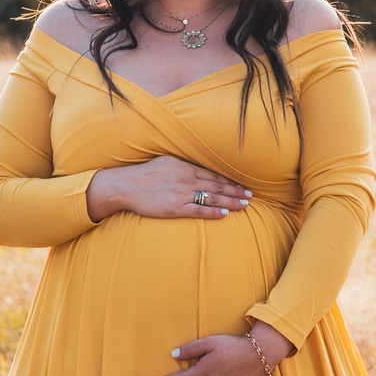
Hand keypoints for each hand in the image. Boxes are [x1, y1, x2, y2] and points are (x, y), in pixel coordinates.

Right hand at [87, 156, 249, 222]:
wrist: (125, 185)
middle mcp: (187, 179)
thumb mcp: (165, 162)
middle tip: (250, 196)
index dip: (230, 180)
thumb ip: (183, 166)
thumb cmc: (144, 174)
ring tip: (245, 205)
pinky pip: (199, 210)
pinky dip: (214, 211)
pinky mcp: (175, 208)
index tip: (242, 185)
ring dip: (231, 201)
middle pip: (217, 186)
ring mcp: (182, 194)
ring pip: (212, 198)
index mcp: (185, 167)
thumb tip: (196, 169)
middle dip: (236, 191)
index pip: (213, 174)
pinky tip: (225, 213)